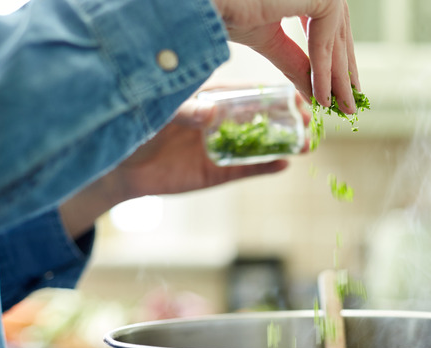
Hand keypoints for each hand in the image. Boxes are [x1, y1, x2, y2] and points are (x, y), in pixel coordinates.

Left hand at [59, 96, 292, 238]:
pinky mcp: (216, 171)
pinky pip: (245, 169)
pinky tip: (284, 164)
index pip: (246, 93)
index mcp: (209, 100)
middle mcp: (220, 122)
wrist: (121, 169)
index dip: (271, 93)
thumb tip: (210, 113)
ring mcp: (220, 147)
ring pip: (259, 144)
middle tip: (310, 120)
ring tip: (307, 145)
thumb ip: (184, 111)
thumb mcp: (159, 114)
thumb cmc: (135, 130)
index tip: (294, 93)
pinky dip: (264, 167)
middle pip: (261, 118)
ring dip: (284, 144)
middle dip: (287, 118)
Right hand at [214, 0, 358, 113]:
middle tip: (350, 104)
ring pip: (337, 34)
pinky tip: (323, 95)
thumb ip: (296, 62)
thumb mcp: (269, 41)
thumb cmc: (224, 11)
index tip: (341, 88)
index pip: (329, 19)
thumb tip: (318, 93)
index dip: (336, 55)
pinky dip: (326, 70)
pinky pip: (328, 39)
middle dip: (344, 68)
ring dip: (339, 75)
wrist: (203, 3)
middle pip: (338, 27)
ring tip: (341, 107)